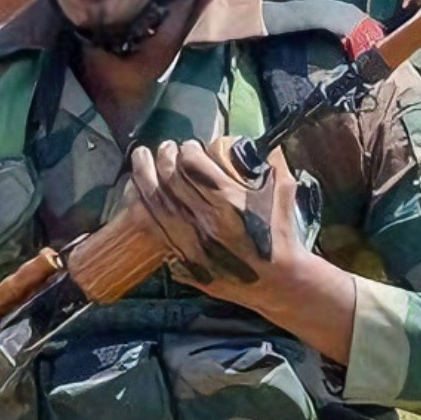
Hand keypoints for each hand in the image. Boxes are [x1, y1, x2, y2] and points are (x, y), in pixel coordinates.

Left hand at [127, 140, 356, 363]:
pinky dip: (142, 209)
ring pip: (156, 204)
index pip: (193, 166)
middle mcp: (206, 222)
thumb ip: (270, 160)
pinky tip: (138, 194)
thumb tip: (257, 138)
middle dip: (163, 157)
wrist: (279, 281)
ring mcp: (192, 243)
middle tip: (164, 147)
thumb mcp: (282, 190)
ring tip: (140, 161)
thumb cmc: (281, 233)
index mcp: (230, 202)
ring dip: (143, 178)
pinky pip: (155, 230)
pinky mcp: (185, 261)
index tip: (189, 146)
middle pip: (170, 180)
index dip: (187, 150)